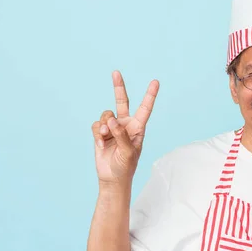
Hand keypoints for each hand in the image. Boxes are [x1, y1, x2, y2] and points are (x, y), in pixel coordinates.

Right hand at [91, 71, 158, 185]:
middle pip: (122, 101)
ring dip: (104, 125)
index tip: (155, 82)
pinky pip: (96, 125)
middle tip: (116, 72)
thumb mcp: (128, 152)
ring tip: (105, 137)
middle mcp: (125, 124)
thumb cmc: (126, 166)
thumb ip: (121, 135)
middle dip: (118, 87)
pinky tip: (101, 143)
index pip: (145, 109)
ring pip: (106, 115)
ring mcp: (112, 127)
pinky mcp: (100, 133)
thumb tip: (112, 120)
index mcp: (138, 128)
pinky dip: (97, 133)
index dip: (150, 95)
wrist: (112, 177)